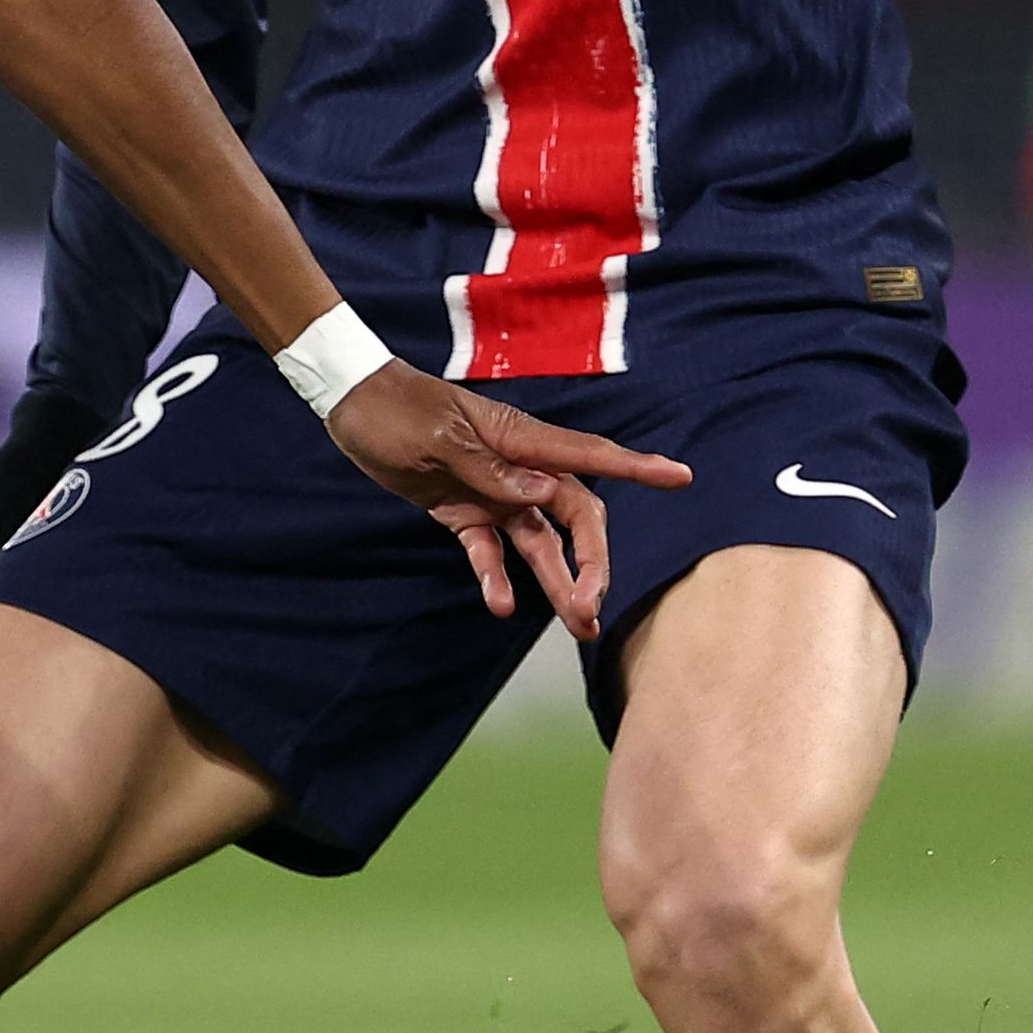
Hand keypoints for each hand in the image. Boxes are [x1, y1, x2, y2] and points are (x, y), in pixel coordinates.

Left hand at [321, 363, 692, 641]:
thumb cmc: (397, 411)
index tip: (680, 478)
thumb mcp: (439, 439)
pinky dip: (496, 578)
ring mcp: (494, 493)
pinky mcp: (465, 513)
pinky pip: (490, 552)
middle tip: (592, 609)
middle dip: (592, 563)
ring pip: (541, 544)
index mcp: (520, 439)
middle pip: (574, 518)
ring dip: (558, 583)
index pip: (590, 456)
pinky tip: (501, 605)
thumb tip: (544, 493)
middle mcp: (518, 469)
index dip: (637, 468)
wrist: (352, 407)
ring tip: (578, 625)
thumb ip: (491, 470)